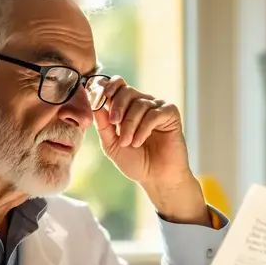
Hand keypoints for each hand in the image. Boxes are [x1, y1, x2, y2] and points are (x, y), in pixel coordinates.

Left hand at [91, 77, 208, 224]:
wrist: (156, 178)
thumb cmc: (135, 162)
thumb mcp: (111, 144)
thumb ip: (103, 124)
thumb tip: (94, 102)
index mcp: (127, 108)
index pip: (117, 86)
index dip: (107, 87)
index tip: (99, 95)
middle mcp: (142, 104)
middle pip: (127, 91)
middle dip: (117, 106)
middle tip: (114, 124)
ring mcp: (157, 108)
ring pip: (140, 104)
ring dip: (130, 124)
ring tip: (127, 143)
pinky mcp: (171, 114)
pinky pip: (154, 113)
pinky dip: (144, 128)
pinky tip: (139, 141)